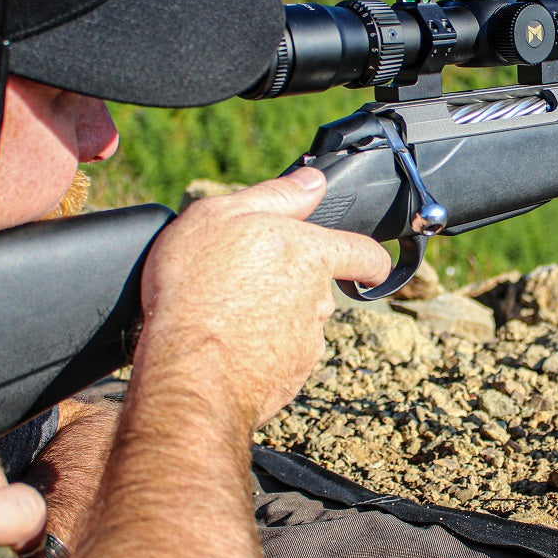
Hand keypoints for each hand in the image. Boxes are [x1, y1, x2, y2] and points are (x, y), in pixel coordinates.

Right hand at [136, 168, 390, 427]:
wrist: (187, 371)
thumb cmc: (197, 288)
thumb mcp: (222, 216)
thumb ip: (276, 196)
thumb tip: (314, 181)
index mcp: (311, 255)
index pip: (366, 254)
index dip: (369, 259)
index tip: (368, 267)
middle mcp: (319, 300)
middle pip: (319, 288)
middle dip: (292, 285)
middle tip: (243, 283)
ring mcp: (307, 343)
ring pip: (298, 324)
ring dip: (272, 320)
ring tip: (224, 316)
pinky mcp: (291, 377)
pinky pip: (280, 358)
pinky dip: (260, 352)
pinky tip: (225, 347)